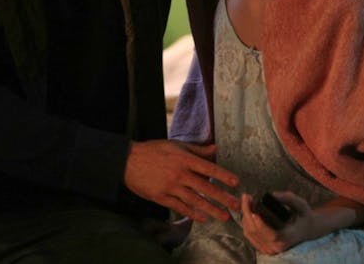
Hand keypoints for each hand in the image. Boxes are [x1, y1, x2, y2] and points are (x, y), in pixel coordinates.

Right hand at [124, 140, 239, 222]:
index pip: (208, 167)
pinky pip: (179, 207)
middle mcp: (179, 173)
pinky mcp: (160, 197)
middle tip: (236, 206)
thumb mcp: (176, 145)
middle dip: (222, 198)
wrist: (128, 161)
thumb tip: (215, 148)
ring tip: (224, 216)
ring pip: (195, 200)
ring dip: (211, 209)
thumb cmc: (153, 151)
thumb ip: (197, 149)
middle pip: (205, 187)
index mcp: (183, 159)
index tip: (236, 182)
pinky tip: (202, 218)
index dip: (223, 175)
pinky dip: (192, 213)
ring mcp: (170, 187)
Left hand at [240, 191, 314, 254]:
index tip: (254, 209)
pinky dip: (245, 222)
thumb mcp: (301, 204)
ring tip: (247, 201)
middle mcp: (277, 246)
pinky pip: (249, 235)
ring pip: (249, 233)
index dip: (261, 224)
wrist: (306, 228)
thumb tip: (272, 195)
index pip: (271, 235)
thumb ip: (288, 198)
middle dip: (247, 212)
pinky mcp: (263, 246)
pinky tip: (247, 211)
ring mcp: (269, 248)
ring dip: (245, 216)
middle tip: (246, 197)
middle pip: (255, 231)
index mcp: (288, 238)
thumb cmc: (303, 216)